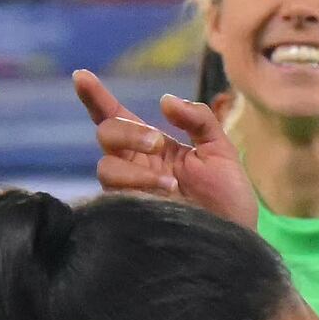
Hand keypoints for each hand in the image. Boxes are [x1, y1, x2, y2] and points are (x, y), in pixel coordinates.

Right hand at [74, 71, 254, 224]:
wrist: (237, 243)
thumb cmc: (229, 201)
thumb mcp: (221, 151)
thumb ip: (199, 119)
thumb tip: (164, 101)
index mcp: (153, 148)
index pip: (117, 117)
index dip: (97, 97)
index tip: (81, 76)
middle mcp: (135, 168)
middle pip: (106, 135)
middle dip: (128, 132)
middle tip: (158, 143)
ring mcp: (130, 193)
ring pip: (106, 167)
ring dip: (136, 169)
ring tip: (171, 184)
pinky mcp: (127, 216)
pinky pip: (115, 196)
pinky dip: (139, 188)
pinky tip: (166, 194)